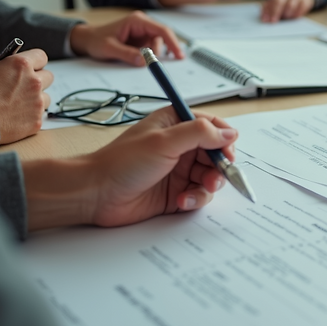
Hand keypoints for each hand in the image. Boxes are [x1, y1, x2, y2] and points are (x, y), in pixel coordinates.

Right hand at [0, 33, 52, 143]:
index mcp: (21, 65)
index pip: (41, 56)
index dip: (33, 60)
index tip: (25, 66)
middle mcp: (34, 82)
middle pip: (47, 76)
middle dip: (36, 78)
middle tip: (19, 85)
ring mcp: (37, 102)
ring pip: (46, 97)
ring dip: (36, 98)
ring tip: (16, 102)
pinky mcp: (37, 120)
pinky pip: (40, 115)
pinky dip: (31, 115)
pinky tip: (15, 116)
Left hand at [23, 108, 239, 231]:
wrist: (96, 194)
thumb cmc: (122, 162)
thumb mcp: (164, 141)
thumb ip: (200, 133)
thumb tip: (230, 132)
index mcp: (176, 123)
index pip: (213, 125)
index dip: (224, 139)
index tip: (228, 154)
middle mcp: (180, 145)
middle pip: (216, 153)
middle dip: (219, 167)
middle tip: (215, 177)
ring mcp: (178, 170)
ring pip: (210, 176)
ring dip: (208, 186)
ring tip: (196, 191)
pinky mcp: (176, 192)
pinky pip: (198, 194)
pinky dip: (195, 199)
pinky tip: (182, 201)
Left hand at [69, 12, 183, 66]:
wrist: (87, 40)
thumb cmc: (96, 40)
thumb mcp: (109, 48)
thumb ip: (127, 54)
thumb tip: (144, 61)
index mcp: (137, 21)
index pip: (162, 30)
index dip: (173, 43)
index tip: (179, 55)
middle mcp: (143, 25)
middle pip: (162, 38)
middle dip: (160, 52)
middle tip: (153, 65)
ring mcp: (143, 33)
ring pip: (158, 46)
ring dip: (152, 56)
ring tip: (135, 60)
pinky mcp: (141, 41)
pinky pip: (152, 50)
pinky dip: (149, 57)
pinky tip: (142, 61)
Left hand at [261, 0, 314, 21]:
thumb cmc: (286, 0)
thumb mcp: (276, 1)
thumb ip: (268, 9)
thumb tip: (264, 19)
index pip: (275, 0)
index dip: (271, 11)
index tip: (269, 20)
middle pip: (282, 2)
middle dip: (277, 13)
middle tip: (275, 22)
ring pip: (292, 6)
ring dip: (287, 14)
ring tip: (285, 18)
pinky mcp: (307, 0)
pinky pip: (302, 9)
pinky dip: (297, 14)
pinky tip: (294, 17)